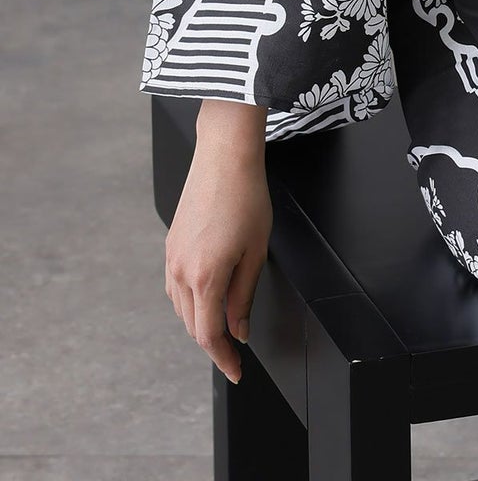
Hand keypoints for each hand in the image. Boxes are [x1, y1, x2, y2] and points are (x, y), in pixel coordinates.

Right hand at [164, 139, 272, 384]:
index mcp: (205, 277)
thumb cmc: (246, 198)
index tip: (237, 370)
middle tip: (235, 352)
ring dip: (200, 323)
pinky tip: (205, 298)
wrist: (224, 158)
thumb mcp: (256, 252)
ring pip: (181, 308)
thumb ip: (244, 297)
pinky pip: (175, 287)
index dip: (224, 358)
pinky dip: (190, 302)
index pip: (209, 335)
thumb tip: (239, 330)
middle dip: (214, 343)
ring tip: (223, 328)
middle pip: (193, 325)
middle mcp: (181, 272)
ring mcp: (172, 258)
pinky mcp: (170, 246)